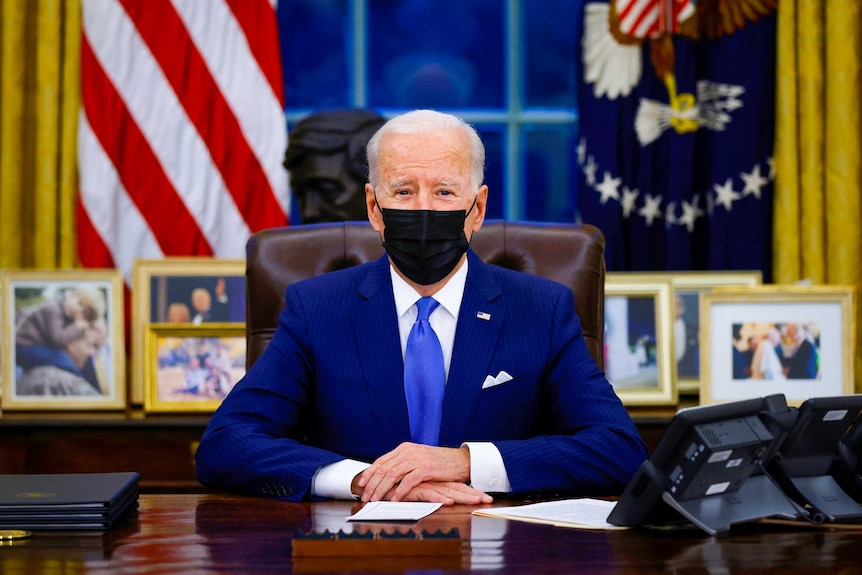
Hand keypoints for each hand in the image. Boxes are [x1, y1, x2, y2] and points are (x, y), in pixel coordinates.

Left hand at [357, 442, 471, 501]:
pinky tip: (394, 500)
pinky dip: (399, 491)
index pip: (381, 460)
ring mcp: (417, 459)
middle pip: (384, 468)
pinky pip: (408, 481)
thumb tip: (387, 475)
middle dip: (372, 484)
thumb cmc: (439, 463)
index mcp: (404, 448)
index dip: (369, 473)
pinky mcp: (426, 468)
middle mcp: (408, 451)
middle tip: (365, 497)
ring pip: (392, 474)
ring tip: (375, 500)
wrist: (461, 460)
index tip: (361, 484)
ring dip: (381, 489)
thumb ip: (404, 464)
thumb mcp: (418, 459)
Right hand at [393, 481, 491, 504]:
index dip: (472, 492)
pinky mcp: (414, 488)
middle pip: (457, 488)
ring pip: (447, 491)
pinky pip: (429, 494)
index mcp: (436, 483)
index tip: (488, 499)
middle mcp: (433, 482)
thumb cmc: (399, 489)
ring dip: (463, 497)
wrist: (381, 482)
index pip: (457, 487)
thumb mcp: (418, 492)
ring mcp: (425, 484)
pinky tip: (449, 502)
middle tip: (490, 500)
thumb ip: (430, 493)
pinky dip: (439, 499)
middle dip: (473, 495)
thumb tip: (445, 499)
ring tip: (478, 501)